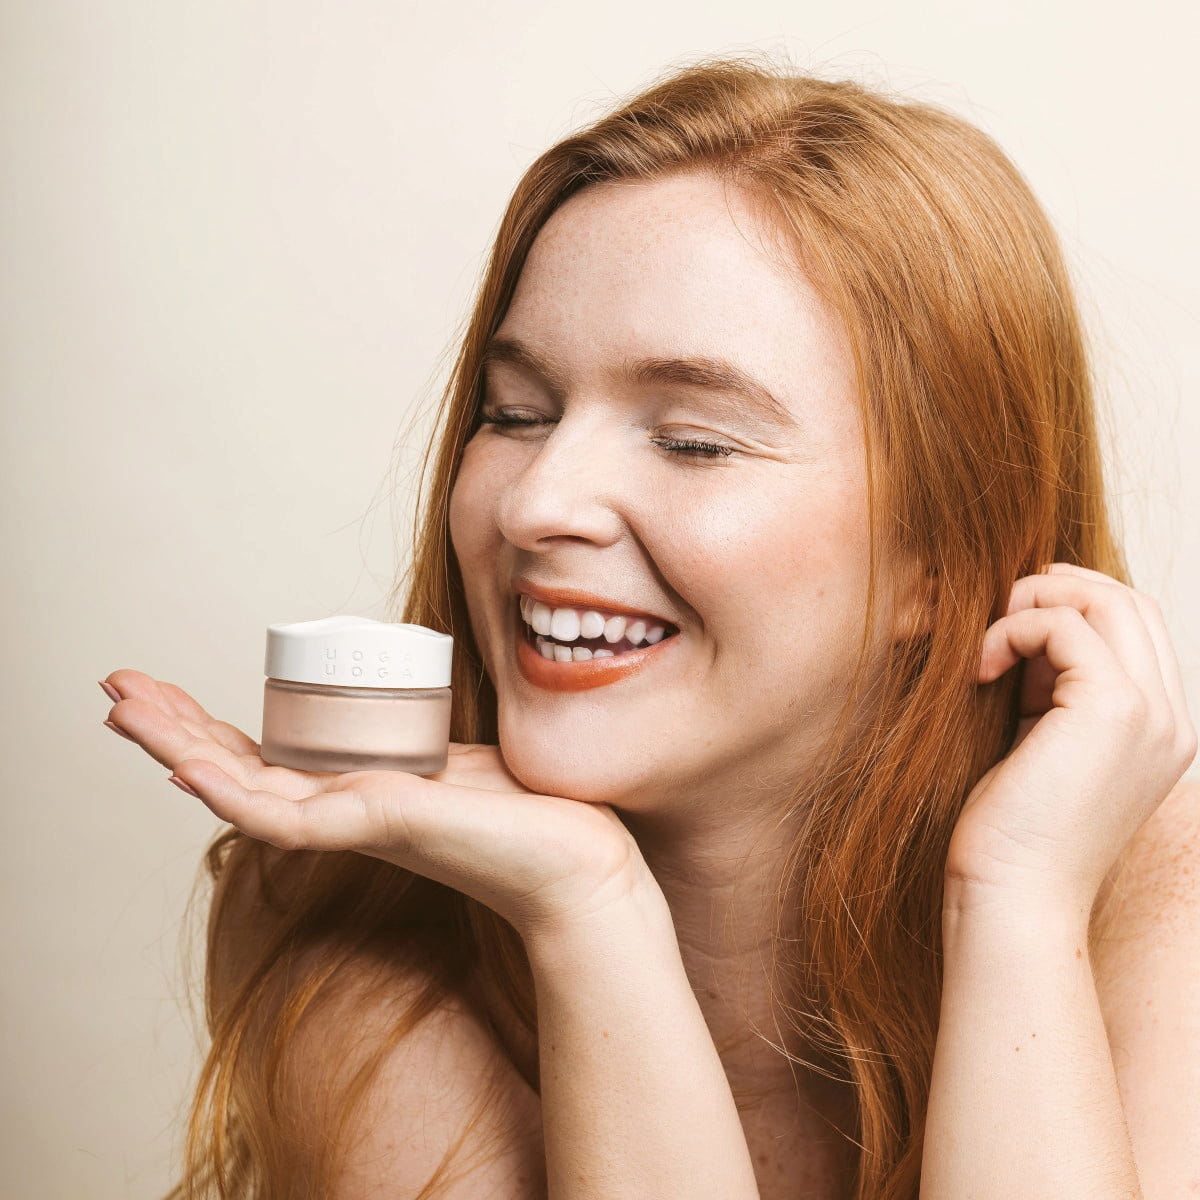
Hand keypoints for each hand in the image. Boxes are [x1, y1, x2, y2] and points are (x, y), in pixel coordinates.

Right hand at [98, 669, 662, 940]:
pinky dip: (233, 790)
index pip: (263, 758)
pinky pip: (287, 815)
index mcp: (355, 794)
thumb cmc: (526, 811)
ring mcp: (353, 827)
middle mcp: (342, 813)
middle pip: (237, 770)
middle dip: (172, 729)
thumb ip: (424, 740)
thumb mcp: (458, 755)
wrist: (578, 860)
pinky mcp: (377, 829)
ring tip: (122, 710)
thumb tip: (416, 701)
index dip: (207, 727)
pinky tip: (185, 766)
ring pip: (243, 791)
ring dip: (177, 749)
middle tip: (114, 689)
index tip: (160, 691)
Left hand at [947, 563, 1196, 908]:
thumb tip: (1026, 626)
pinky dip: (1013, 629)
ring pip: (1107, 602)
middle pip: (1130, 603)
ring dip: (1034, 603)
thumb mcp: (1038, 741)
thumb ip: (1049, 687)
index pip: (1136, 628)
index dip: (1074, 604)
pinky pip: (1066, 625)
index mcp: (1159, 729)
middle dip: (1058, 589)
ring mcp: (1152, 715)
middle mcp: (1170, 720)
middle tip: (998, 613)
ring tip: (986, 643)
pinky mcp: (1114, 711)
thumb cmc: (1009, 831)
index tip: (1012, 619)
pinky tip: (979, 667)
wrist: (1012, 897)